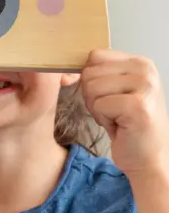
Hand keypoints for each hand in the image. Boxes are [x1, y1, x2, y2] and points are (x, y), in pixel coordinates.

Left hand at [81, 50, 168, 176]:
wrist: (148, 157)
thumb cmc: (127, 125)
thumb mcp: (114, 92)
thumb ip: (97, 75)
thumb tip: (65, 75)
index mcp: (139, 62)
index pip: (94, 56)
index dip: (88, 79)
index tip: (104, 96)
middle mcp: (145, 70)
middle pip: (89, 73)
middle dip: (92, 97)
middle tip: (113, 111)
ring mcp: (144, 86)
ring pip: (91, 88)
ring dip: (97, 109)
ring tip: (117, 118)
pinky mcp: (138, 105)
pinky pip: (98, 105)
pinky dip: (103, 120)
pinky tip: (120, 126)